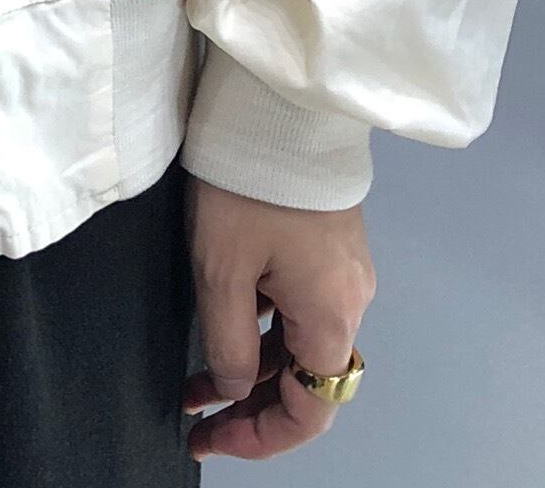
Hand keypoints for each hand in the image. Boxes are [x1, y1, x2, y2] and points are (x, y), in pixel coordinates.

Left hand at [181, 173, 375, 460]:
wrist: (280, 105)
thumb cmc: (249, 187)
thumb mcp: (222, 270)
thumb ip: (228, 342)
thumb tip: (232, 387)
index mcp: (331, 317)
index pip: (309, 410)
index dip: (259, 437)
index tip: (209, 439)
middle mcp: (349, 301)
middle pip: (305, 380)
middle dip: (248, 405)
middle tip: (194, 415)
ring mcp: (343, 271)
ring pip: (300, 342)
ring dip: (252, 366)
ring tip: (195, 379)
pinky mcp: (330, 243)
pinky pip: (301, 306)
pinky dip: (264, 327)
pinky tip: (226, 323)